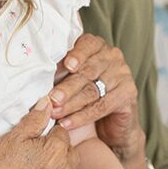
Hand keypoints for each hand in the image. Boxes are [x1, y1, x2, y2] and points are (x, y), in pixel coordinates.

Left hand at [50, 35, 142, 162]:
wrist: (111, 123)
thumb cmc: (86, 95)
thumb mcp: (73, 80)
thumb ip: (62, 73)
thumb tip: (38, 75)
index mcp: (98, 47)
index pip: (88, 45)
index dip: (77, 55)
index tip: (67, 65)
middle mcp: (113, 57)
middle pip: (88, 71)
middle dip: (67, 86)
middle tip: (52, 98)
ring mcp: (123, 74)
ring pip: (93, 90)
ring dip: (71, 104)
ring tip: (55, 113)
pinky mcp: (129, 94)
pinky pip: (102, 106)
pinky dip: (82, 116)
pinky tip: (67, 123)